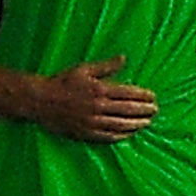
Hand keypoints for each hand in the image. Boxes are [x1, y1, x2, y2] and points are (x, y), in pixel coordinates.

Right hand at [24, 57, 158, 142]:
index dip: (143, 96)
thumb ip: (106, 66)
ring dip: (136, 125)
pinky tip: (130, 134)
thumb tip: (124, 58)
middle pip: (128, 111)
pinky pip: (108, 137)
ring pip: (121, 126)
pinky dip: (121, 136)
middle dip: (144, 111)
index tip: (153, 97)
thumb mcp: (84, 69)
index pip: (128, 94)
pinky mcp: (85, 134)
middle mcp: (98, 108)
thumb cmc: (62, 82)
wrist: (40, 101)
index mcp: (99, 90)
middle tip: (155, 110)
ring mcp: (92, 123)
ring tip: (147, 123)